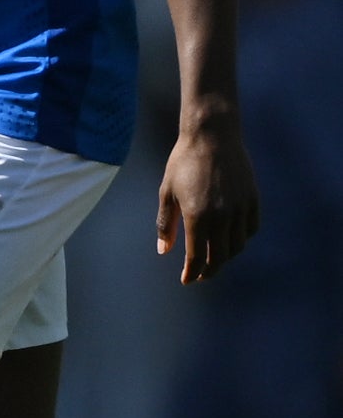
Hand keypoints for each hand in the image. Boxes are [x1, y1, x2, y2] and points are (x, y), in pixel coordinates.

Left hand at [156, 114, 259, 284]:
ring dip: (226, 257)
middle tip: (200, 276)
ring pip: (238, 245)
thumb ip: (165, 224)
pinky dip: (242, 239)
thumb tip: (164, 251)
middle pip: (220, 256)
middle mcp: (222, 216)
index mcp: (197, 216)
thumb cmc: (183, 162)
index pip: (197, 256)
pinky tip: (232, 240)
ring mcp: (240, 208)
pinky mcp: (253, 199)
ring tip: (215, 259)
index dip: (191, 272)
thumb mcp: (167, 192)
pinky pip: (251, 228)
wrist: (212, 137)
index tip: (186, 280)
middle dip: (209, 270)